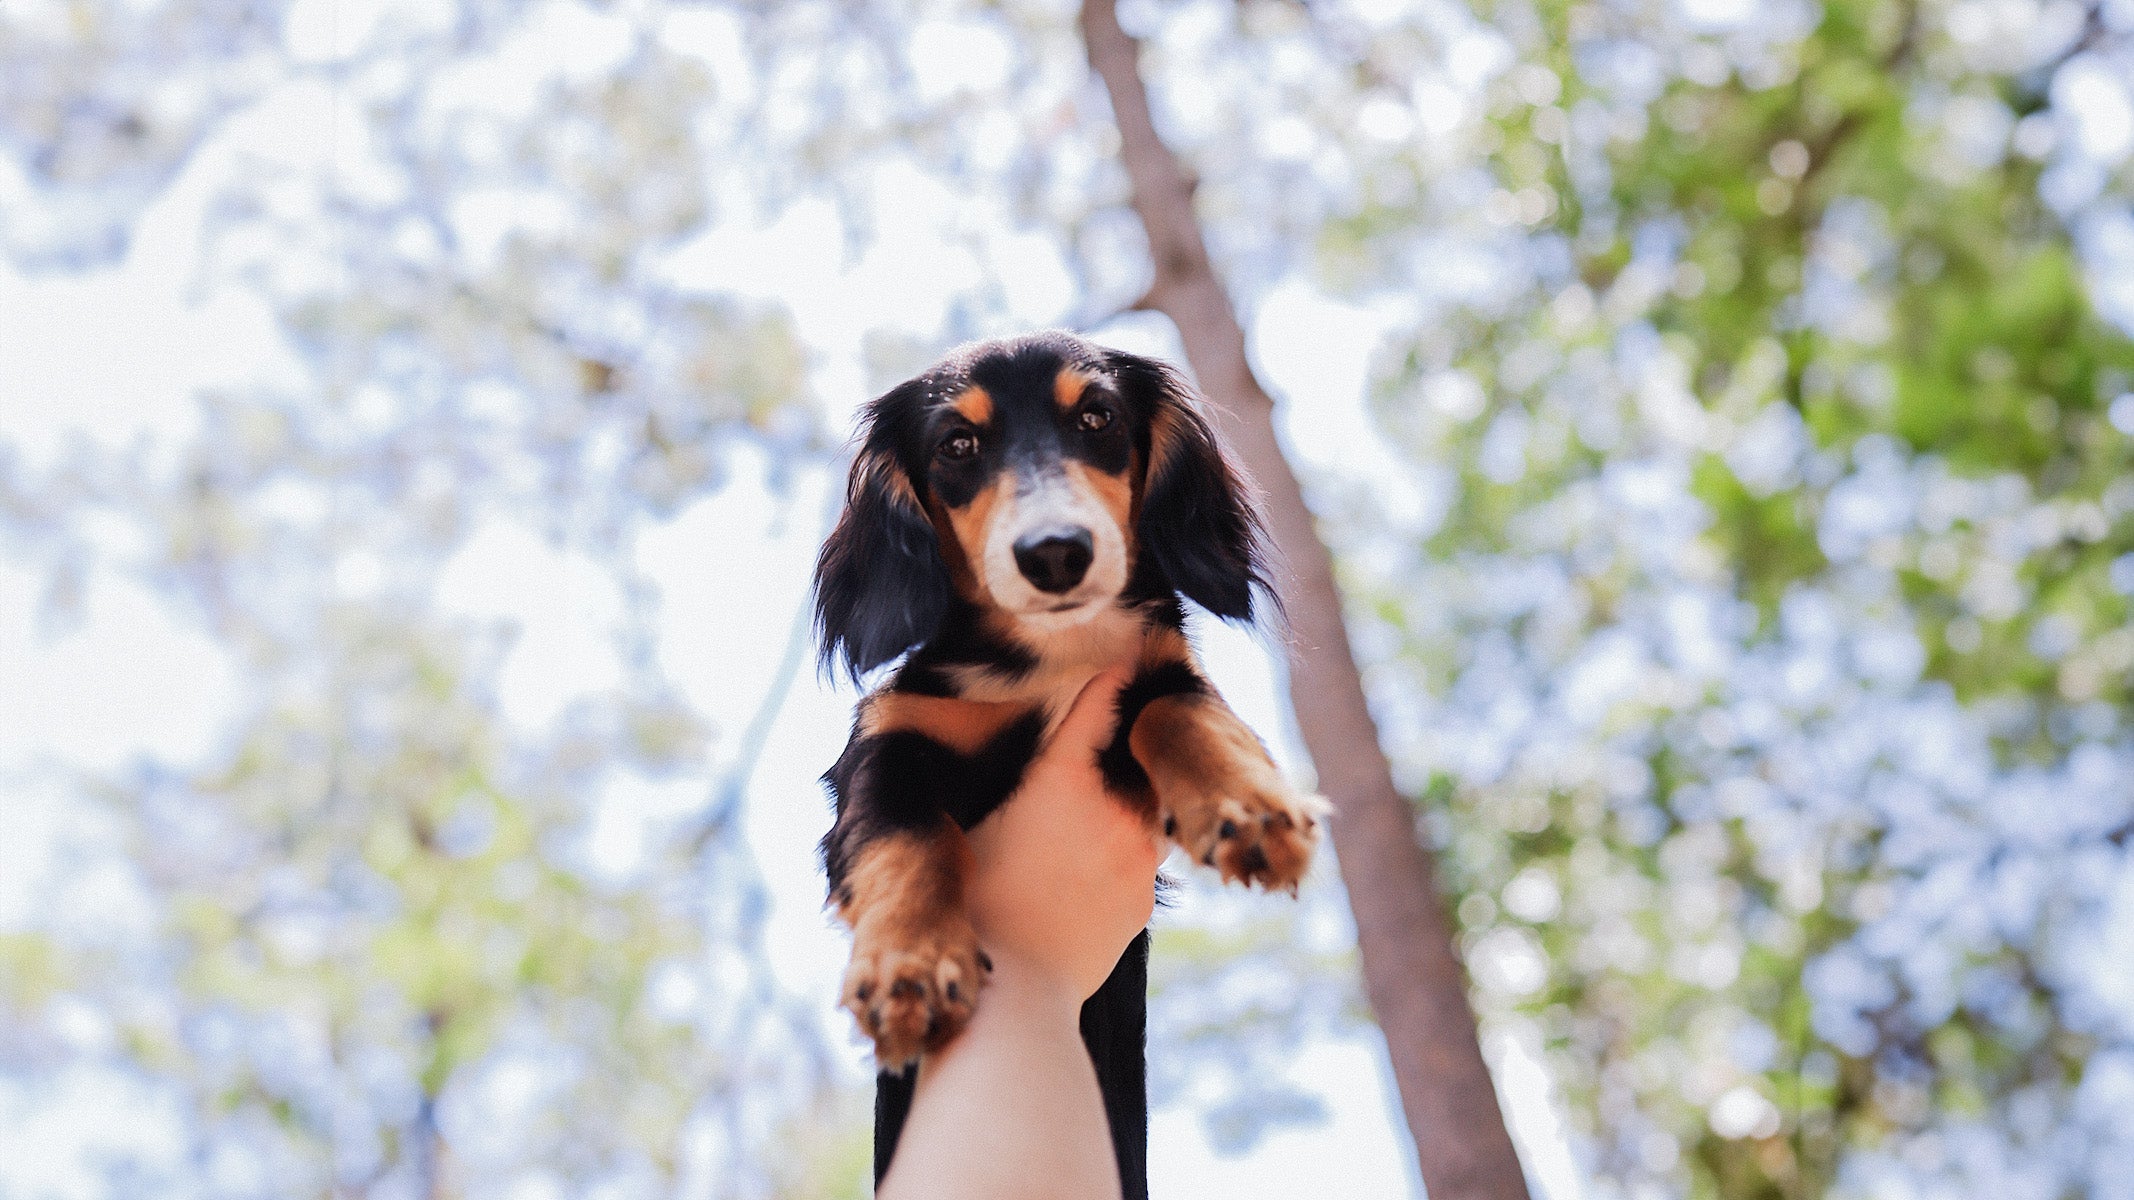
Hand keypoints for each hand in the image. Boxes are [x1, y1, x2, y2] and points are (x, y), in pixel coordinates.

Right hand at [962, 668, 1162, 1004]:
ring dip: (1122, 812)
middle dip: (1116, 761)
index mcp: (1063, 780)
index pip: (1097, 710)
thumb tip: (1008, 772)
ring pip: (1141, 815)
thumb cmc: (976, 904)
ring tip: (1083, 832)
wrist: (1015, 987)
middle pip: (1128, 765)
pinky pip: (1140, 864)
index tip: (1132, 657)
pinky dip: (1120, 861)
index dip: (1113, 681)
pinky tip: (1082, 883)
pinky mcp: (1143, 899)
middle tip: (1093, 767)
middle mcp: (1111, 809)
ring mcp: (1136, 856)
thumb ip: (1006, 790)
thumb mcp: (975, 828)